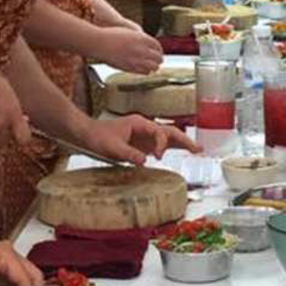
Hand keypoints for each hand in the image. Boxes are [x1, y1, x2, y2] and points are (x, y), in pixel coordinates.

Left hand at [81, 115, 201, 163]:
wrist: (87, 135)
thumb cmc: (98, 137)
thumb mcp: (112, 147)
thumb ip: (129, 154)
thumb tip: (144, 162)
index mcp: (140, 124)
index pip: (159, 132)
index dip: (161, 144)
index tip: (157, 157)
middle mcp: (145, 128)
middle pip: (170, 131)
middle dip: (185, 140)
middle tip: (198, 149)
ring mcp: (144, 135)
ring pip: (168, 137)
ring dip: (182, 143)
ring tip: (197, 150)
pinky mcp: (142, 143)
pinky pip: (160, 145)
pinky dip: (171, 148)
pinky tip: (180, 152)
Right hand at [90, 26, 162, 73]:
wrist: (101, 42)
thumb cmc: (113, 36)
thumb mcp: (131, 33)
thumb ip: (141, 39)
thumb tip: (150, 45)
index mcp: (142, 38)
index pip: (158, 46)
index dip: (159, 50)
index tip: (159, 52)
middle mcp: (141, 49)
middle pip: (158, 57)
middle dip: (159, 59)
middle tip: (159, 60)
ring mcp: (136, 59)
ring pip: (153, 66)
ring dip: (154, 66)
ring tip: (154, 66)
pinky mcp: (130, 67)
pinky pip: (144, 72)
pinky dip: (146, 71)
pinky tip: (145, 70)